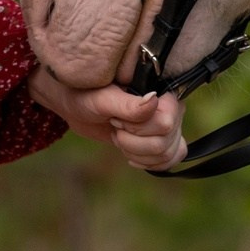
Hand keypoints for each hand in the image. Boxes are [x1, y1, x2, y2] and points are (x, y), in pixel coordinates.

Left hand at [31, 67, 186, 171]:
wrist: (78, 104)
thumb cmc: (86, 94)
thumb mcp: (102, 100)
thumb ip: (127, 104)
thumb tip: (154, 100)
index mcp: (159, 87)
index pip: (167, 120)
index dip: (140, 127)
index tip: (116, 119)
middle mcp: (169, 104)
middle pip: (165, 141)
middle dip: (132, 142)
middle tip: (114, 127)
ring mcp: (167, 122)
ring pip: (165, 153)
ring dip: (136, 152)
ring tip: (119, 137)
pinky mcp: (161, 137)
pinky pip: (170, 158)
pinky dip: (149, 163)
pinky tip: (131, 156)